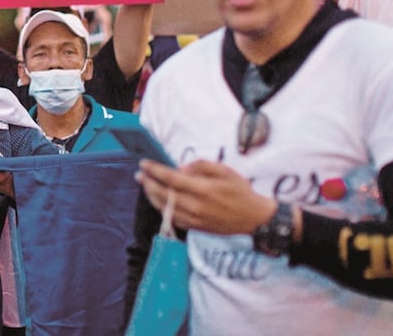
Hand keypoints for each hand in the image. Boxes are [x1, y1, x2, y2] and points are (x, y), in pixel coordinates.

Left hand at [136, 159, 276, 234]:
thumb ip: (201, 166)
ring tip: (146, 186)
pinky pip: (173, 219)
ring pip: (165, 208)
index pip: (171, 178)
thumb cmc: (240, 191)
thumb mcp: (225, 171)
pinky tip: (158, 201)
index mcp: (203, 189)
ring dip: (151, 196)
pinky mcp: (196, 228)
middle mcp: (196, 206)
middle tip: (139, 174)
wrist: (254, 218)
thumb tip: (180, 168)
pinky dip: (162, 209)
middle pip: (163, 194)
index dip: (155, 170)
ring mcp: (195, 219)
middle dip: (148, 183)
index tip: (144, 164)